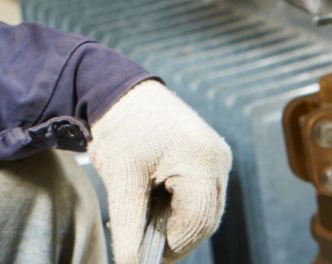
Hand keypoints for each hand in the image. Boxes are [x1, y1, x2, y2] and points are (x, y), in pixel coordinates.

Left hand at [89, 80, 230, 263]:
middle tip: (140, 244)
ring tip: (141, 218)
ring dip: (174, 221)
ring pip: (203, 210)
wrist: (117, 88)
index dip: (171, 245)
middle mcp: (218, 159)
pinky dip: (177, 205)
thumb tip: (129, 263)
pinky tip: (151, 202)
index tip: (143, 256)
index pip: (196, 222)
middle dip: (172, 235)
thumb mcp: (120, 176)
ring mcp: (217, 157)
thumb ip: (127, 224)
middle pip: (204, 219)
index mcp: (202, 159)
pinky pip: (200, 194)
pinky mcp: (208, 156)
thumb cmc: (119, 127)